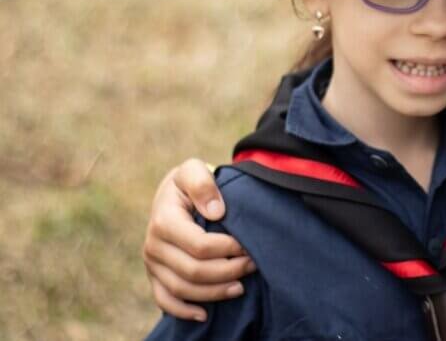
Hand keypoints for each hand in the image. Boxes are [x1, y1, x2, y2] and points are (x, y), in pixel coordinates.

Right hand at [143, 158, 255, 320]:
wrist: (174, 193)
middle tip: (253, 264)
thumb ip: (203, 183)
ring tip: (241, 286)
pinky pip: (165, 300)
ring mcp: (152, 263)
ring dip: (215, 292)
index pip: (200, 245)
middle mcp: (153, 245)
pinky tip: (205, 315)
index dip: (228, 249)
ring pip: (183, 289)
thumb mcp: (194, 170)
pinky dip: (183, 311)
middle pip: (194, 271)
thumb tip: (216, 211)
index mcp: (163, 220)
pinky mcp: (155, 275)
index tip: (249, 245)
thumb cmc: (190, 182)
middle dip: (228, 271)